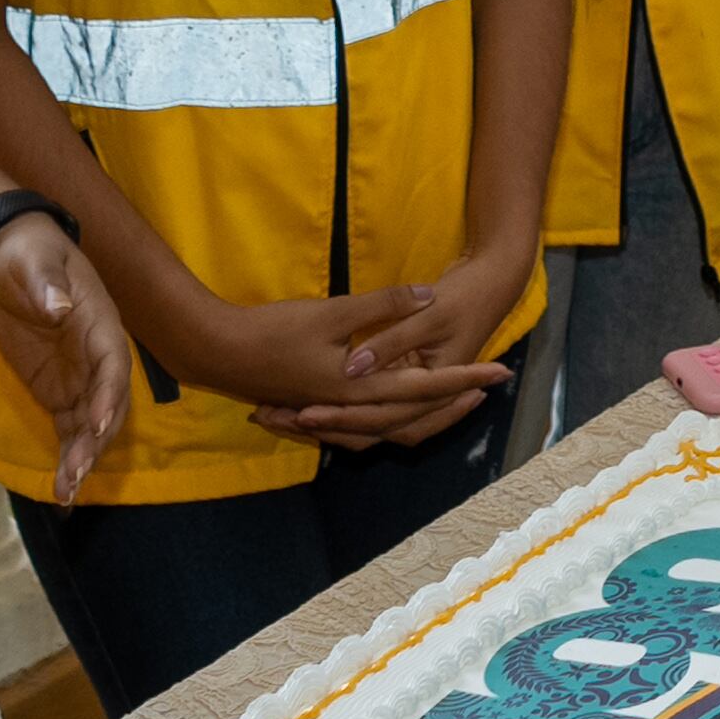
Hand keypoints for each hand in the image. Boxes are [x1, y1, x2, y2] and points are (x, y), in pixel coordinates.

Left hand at [0, 215, 133, 505]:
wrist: (14, 257)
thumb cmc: (29, 254)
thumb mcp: (34, 260)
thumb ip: (47, 282)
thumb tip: (59, 307)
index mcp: (99, 323)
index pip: (112, 363)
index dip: (108, 394)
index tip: (98, 424)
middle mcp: (97, 357)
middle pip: (108, 404)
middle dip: (96, 439)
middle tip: (77, 472)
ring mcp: (80, 379)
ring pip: (90, 426)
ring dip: (83, 457)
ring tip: (67, 491)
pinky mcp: (59, 393)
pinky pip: (69, 430)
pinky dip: (68, 457)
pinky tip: (62, 489)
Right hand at [245, 242, 527, 449]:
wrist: (219, 353)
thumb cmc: (273, 332)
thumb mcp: (332, 313)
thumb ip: (382, 306)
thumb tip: (427, 294)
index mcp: (360, 390)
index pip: (427, 386)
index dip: (466, 378)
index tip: (500, 371)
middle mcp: (353, 409)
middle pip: (416, 414)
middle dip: (455, 400)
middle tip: (488, 384)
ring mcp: (335, 413)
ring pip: (391, 424)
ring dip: (425, 411)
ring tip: (454, 395)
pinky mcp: (320, 409)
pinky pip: (365, 423)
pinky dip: (389, 416)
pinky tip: (396, 405)